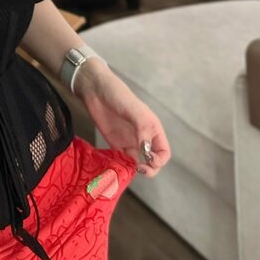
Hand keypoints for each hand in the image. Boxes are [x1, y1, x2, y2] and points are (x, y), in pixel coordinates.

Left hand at [73, 61, 170, 178]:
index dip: (159, 160)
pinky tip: (116, 166)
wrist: (95, 90)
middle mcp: (143, 138)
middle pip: (153, 161)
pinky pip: (122, 160)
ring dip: (134, 170)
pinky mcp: (115, 144)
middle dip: (150, 169)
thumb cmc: (118, 95)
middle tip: (139, 169)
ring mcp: (129, 142)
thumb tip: (147, 150)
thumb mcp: (134, 110)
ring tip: (125, 169)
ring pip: (138, 163)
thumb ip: (143, 129)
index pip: (164, 152)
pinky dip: (121, 166)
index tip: (148, 159)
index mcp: (152, 129)